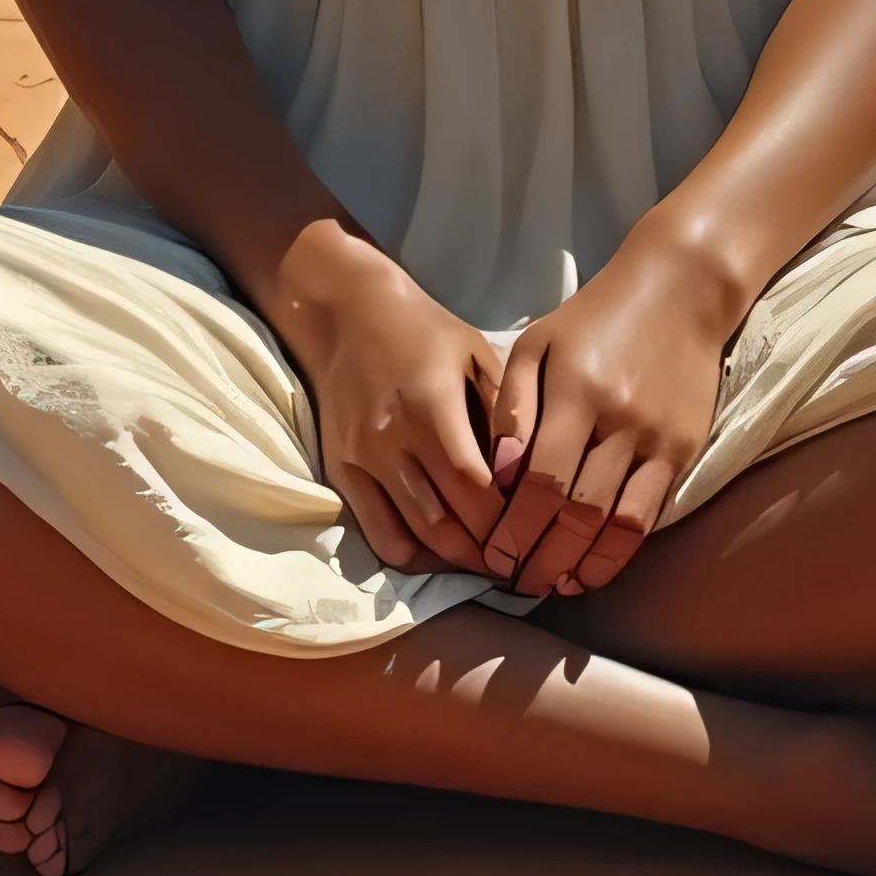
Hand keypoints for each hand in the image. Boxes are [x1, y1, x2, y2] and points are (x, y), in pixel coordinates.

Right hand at [281, 234, 508, 575]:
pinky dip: (413, 554)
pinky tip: (441, 553)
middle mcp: (392, 440)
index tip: (534, 534)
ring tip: (487, 562)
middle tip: (520, 561)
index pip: (473, 485)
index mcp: (431, 405)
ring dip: (454, 560)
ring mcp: (361, 460)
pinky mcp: (341, 472)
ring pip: (412, 538)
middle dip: (487, 552)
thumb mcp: (475, 352)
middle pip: (445, 522)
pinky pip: (378, 535)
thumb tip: (532, 471)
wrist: (346, 314)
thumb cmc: (423, 330)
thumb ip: (504, 410)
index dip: (505, 521)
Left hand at [480, 236, 735, 599]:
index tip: (491, 554)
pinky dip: (618, 552)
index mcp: (573, 390)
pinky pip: (648, 516)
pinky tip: (591, 570)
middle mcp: (616, 419)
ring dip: (577, 565)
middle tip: (512, 581)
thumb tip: (499, 473)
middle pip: (574, 510)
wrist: (679, 290)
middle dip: (539, 557)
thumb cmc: (594, 318)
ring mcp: (654, 438)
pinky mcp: (683, 450)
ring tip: (549, 586)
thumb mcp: (537, 342)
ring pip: (612, 522)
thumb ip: (512, 406)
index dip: (513, 527)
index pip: (540, 479)